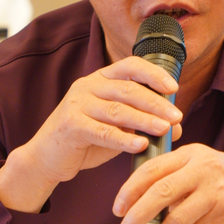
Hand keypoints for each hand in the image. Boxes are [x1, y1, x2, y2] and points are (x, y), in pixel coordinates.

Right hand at [0, 57, 181, 212]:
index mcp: (101, 79)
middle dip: (156, 102)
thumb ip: (142, 123)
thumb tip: (176, 126)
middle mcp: (88, 86)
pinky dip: (124, 139)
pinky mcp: (71, 125)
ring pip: (118, 110)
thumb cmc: (86, 140)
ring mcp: (77, 104)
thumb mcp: (117, 127)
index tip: (173, 88)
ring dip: (144, 120)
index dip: (153, 74)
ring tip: (164, 129)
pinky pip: (103, 131)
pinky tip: (141, 144)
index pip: (130, 66)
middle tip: (176, 116)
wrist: (47, 158)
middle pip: (128, 89)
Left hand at [113, 144, 223, 223]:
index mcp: (192, 154)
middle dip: (136, 215)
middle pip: (159, 192)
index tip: (117, 208)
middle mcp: (202, 168)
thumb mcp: (205, 170)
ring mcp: (214, 191)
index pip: (152, 168)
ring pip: (176, 219)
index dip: (130, 189)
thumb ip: (176, 180)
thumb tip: (139, 205)